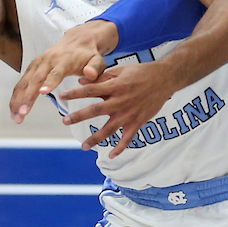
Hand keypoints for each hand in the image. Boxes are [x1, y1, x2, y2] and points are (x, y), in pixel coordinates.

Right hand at [9, 20, 118, 122]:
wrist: (78, 39)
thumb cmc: (88, 54)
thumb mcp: (98, 59)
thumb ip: (95, 67)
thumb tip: (90, 74)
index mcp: (64, 60)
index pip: (56, 72)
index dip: (49, 82)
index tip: (43, 93)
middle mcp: (47, 61)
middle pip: (35, 79)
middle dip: (27, 97)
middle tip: (22, 113)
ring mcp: (37, 64)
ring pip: (24, 82)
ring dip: (18, 99)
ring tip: (16, 117)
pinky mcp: (32, 67)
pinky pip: (22, 83)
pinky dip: (16, 96)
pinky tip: (14, 110)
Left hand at [59, 63, 178, 156]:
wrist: (165, 79)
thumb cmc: (142, 72)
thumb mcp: (121, 70)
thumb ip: (102, 77)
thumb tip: (82, 81)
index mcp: (115, 86)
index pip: (91, 90)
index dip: (75, 93)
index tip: (62, 96)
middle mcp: (121, 101)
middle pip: (96, 110)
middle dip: (79, 116)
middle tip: (65, 121)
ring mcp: (129, 113)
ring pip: (109, 129)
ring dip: (95, 138)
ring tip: (84, 146)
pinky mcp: (138, 121)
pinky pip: (128, 138)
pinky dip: (120, 148)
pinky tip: (111, 156)